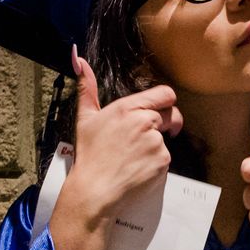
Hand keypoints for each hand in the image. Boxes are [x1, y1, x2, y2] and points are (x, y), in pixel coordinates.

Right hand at [55, 50, 182, 231]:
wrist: (94, 190)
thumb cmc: (89, 155)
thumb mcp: (85, 118)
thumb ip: (87, 87)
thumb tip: (78, 58)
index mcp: (128, 108)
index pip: (165, 94)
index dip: (166, 101)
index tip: (161, 111)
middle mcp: (145, 121)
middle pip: (172, 114)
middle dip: (165, 124)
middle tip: (146, 139)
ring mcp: (156, 142)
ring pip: (166, 139)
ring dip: (156, 146)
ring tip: (134, 158)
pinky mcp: (163, 161)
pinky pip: (166, 158)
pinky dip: (156, 163)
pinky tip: (138, 169)